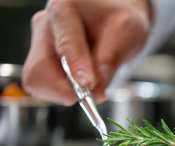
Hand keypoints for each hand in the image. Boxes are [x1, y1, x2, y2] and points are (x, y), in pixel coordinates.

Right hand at [22, 0, 151, 104]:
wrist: (116, 23)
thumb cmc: (119, 21)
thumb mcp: (126, 34)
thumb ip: (110, 61)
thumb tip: (97, 91)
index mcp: (65, 9)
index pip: (66, 42)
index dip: (76, 65)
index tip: (87, 83)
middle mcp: (46, 25)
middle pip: (40, 67)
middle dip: (66, 89)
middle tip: (92, 96)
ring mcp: (40, 44)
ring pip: (38, 81)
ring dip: (65, 92)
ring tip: (91, 86)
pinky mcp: (42, 62)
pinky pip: (43, 88)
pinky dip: (63, 93)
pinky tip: (80, 86)